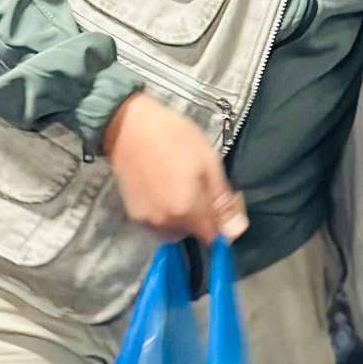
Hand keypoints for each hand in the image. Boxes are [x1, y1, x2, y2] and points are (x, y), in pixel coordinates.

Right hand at [103, 92, 246, 242]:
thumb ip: (222, 199)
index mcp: (188, 211)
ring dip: (182, 214)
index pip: (213, 237)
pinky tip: (162, 187)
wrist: (127, 126)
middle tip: (198, 186)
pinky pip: (158, 220)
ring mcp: (147, 219)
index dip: (221, 224)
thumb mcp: (209, 161)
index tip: (220, 205)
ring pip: (175, 228)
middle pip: (194, 232)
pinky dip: (165, 210)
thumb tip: (235, 229)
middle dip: (201, 216)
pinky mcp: (133, 213)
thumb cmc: (174, 137)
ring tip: (179, 185)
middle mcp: (167, 223)